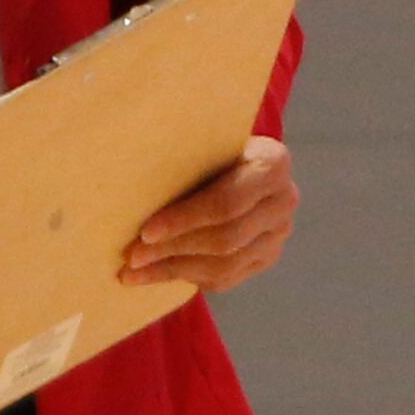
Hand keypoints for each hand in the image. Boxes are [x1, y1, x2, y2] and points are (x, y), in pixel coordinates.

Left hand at [119, 136, 298, 294]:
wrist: (234, 155)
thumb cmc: (205, 140)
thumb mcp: (202, 137)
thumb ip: (184, 149)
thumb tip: (131, 162)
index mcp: (272, 162)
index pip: (226, 202)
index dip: (184, 220)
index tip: (145, 232)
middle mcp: (284, 199)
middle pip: (225, 237)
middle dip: (174, 249)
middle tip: (132, 256)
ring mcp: (278, 233)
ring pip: (225, 264)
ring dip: (174, 269)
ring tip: (134, 271)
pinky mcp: (267, 256)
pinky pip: (227, 278)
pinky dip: (187, 277)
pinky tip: (155, 275)